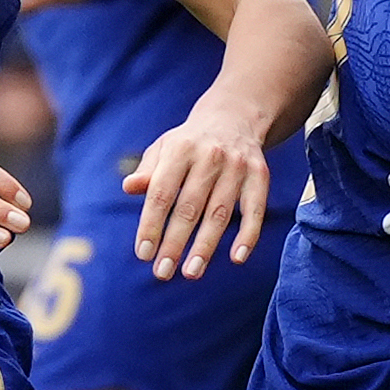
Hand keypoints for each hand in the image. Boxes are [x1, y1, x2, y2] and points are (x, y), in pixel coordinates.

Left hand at [122, 108, 271, 275]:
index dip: (151, 225)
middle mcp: (209, 156)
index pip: (161, 193)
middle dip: (175, 243)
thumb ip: (148, 171)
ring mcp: (237, 166)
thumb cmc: (189, 143)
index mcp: (180, 149)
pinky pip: (255, 210)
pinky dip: (248, 235)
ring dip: (205, 246)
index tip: (143, 254)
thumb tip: (129, 187)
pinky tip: (236, 258)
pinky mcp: (260, 174)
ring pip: (220, 213)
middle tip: (163, 273)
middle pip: (190, 208)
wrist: (234, 116)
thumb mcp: (164, 149)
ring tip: (191, 272)